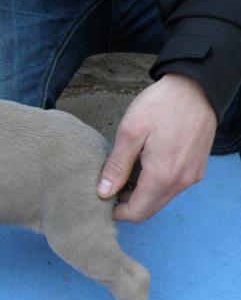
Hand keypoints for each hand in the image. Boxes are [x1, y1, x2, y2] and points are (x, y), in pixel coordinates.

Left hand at [97, 72, 216, 221]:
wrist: (196, 86)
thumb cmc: (161, 105)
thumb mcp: (130, 132)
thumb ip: (117, 166)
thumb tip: (103, 192)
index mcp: (162, 176)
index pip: (137, 212)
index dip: (117, 212)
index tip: (102, 200)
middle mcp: (181, 182)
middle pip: (150, 209)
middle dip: (128, 205)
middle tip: (110, 187)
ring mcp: (192, 176)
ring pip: (161, 199)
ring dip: (141, 195)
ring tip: (124, 175)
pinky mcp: (196, 168)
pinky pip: (172, 187)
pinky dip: (155, 185)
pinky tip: (142, 168)